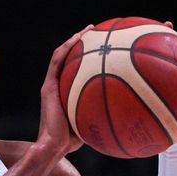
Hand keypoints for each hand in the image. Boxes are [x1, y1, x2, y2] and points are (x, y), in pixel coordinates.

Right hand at [36, 24, 93, 154]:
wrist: (53, 146)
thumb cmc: (73, 141)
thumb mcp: (93, 122)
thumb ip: (104, 112)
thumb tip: (129, 111)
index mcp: (66, 91)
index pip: (77, 69)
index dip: (88, 56)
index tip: (104, 46)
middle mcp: (57, 85)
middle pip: (70, 58)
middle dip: (83, 43)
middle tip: (99, 32)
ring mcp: (51, 84)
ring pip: (61, 55)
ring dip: (74, 40)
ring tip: (88, 29)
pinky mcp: (48, 86)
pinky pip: (57, 62)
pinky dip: (66, 48)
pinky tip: (77, 38)